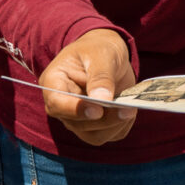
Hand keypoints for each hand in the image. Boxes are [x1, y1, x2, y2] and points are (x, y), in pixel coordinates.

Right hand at [38, 29, 137, 145]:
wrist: (107, 54)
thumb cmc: (98, 49)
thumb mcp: (100, 55)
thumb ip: (100, 77)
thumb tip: (102, 100)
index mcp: (54, 82)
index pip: (57, 103)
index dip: (76, 110)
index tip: (97, 110)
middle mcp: (62, 105)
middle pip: (77, 124)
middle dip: (104, 119)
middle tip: (127, 109)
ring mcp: (78, 118)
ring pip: (94, 135)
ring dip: (115, 125)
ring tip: (130, 108)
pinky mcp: (95, 126)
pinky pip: (110, 135)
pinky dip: (122, 126)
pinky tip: (129, 110)